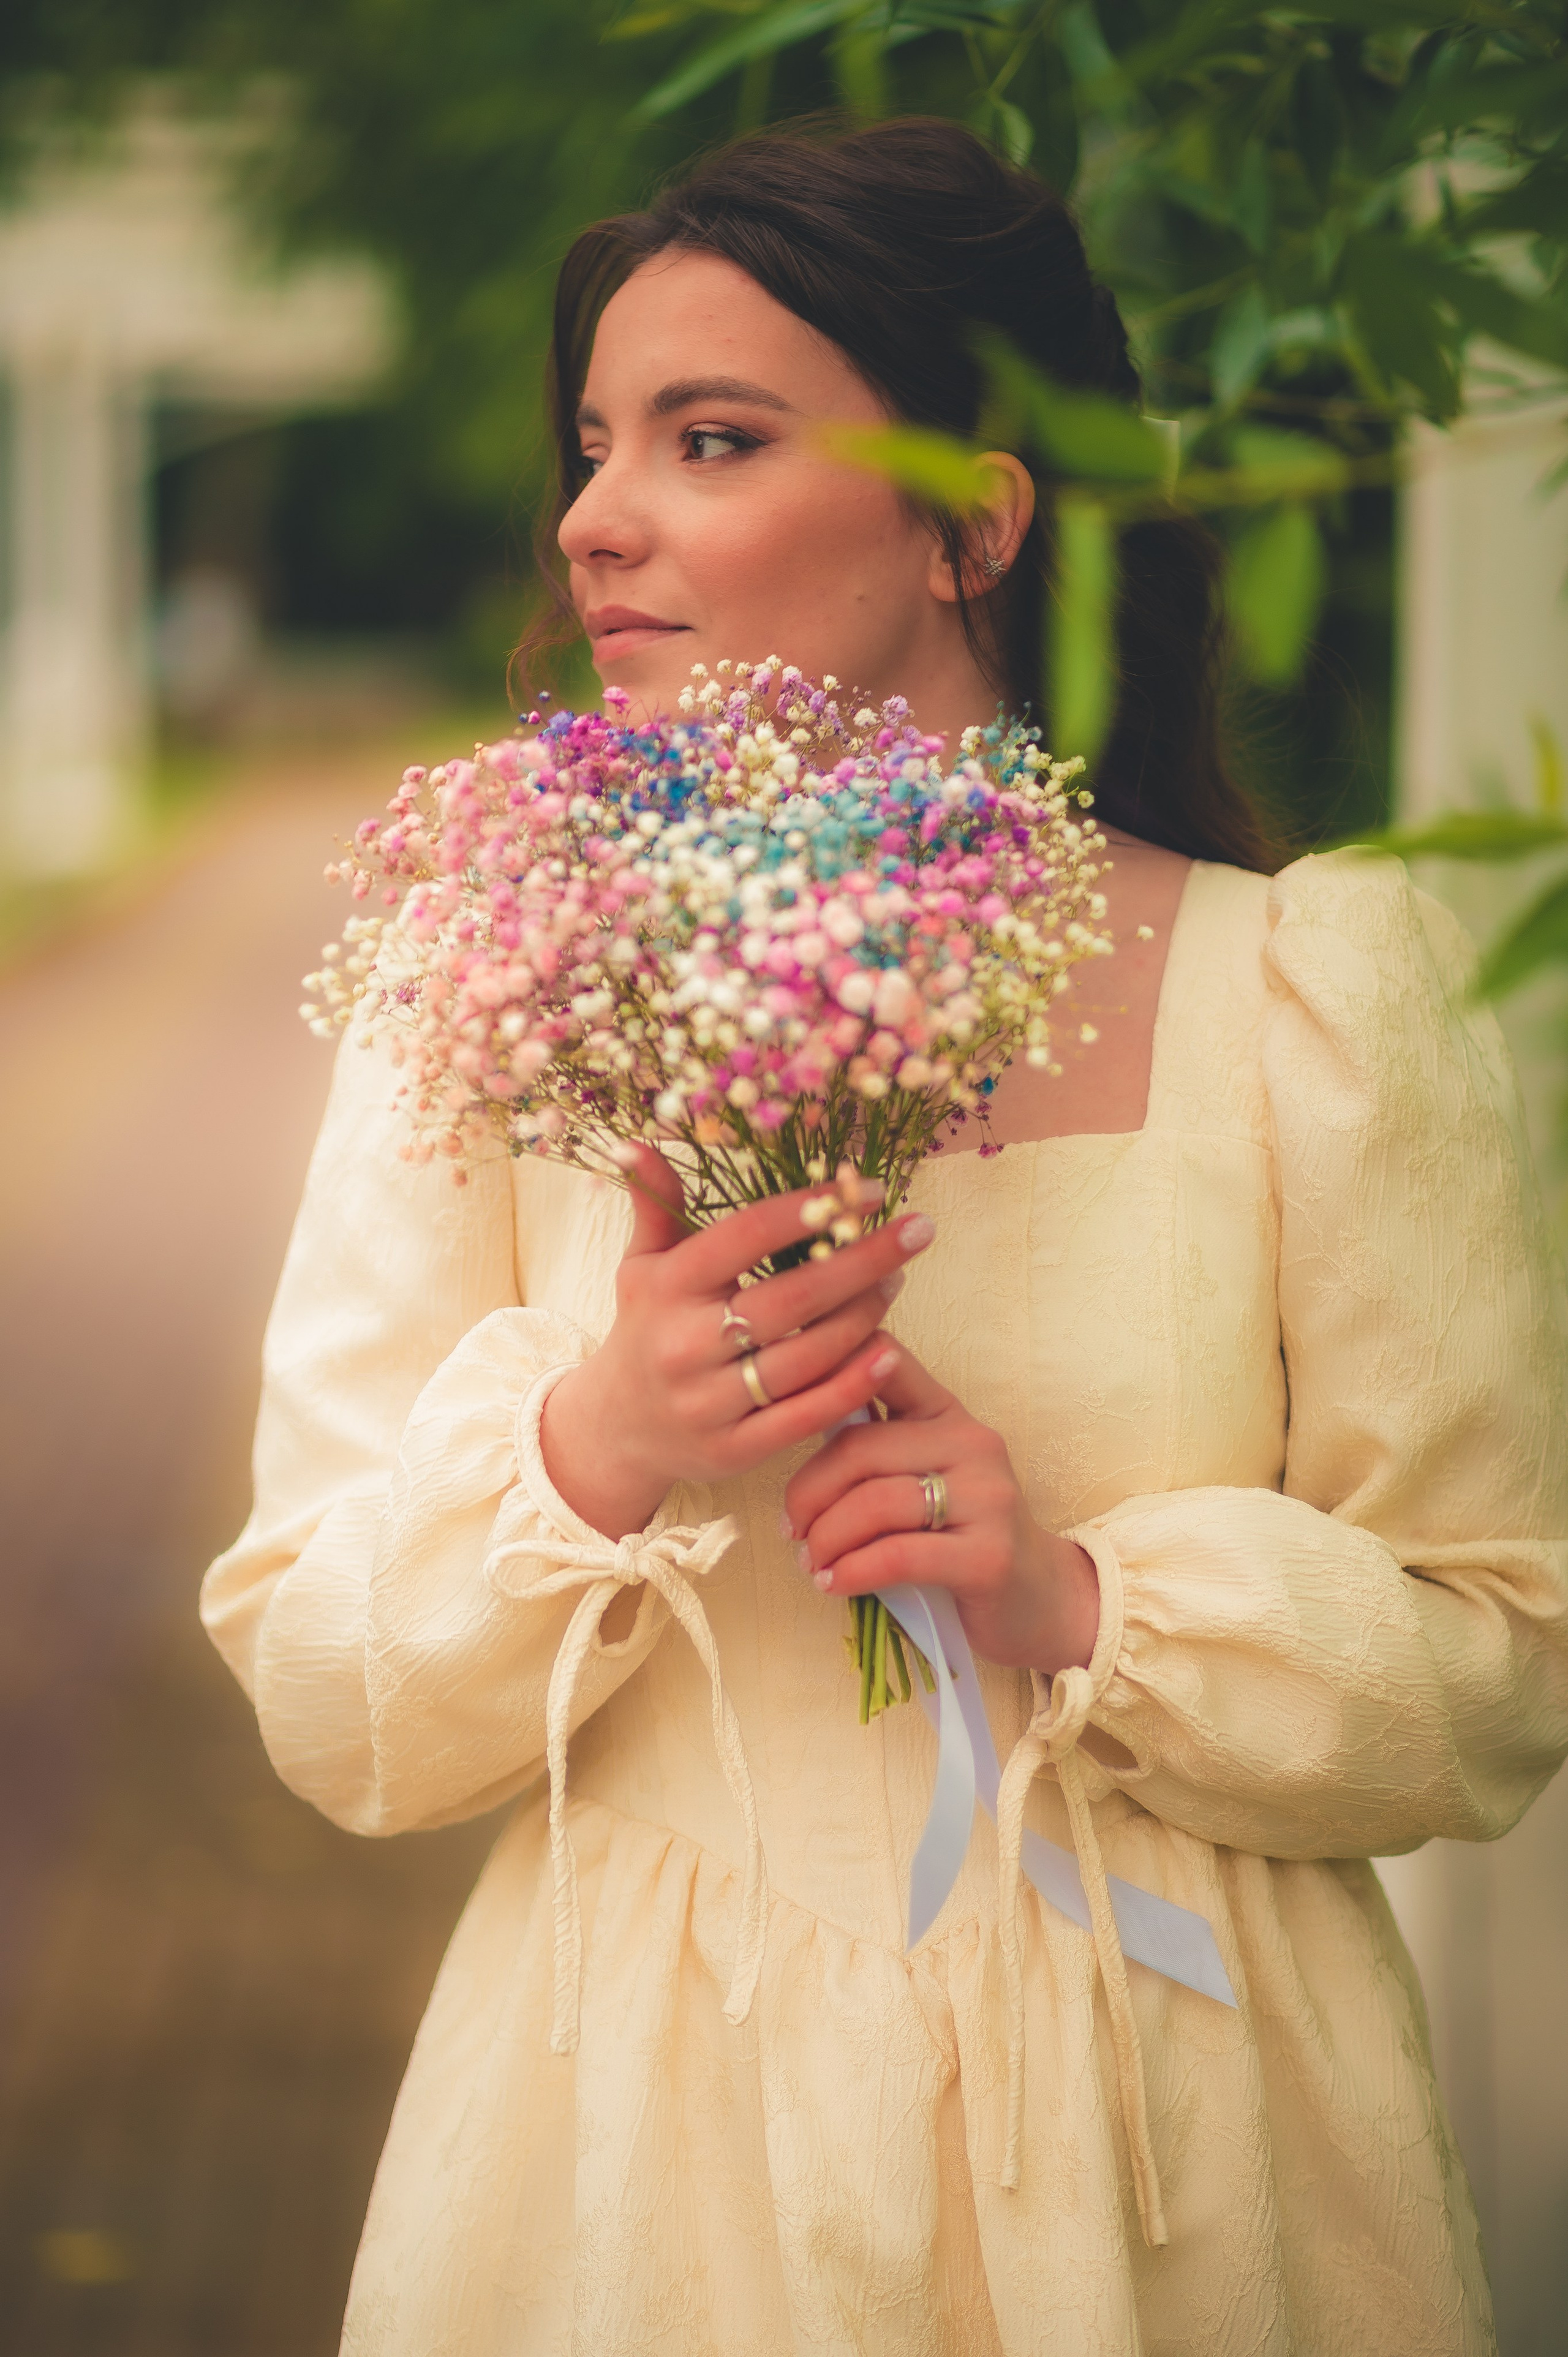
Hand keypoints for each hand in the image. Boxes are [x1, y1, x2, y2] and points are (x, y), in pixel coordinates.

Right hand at [541, 1147, 937, 1539]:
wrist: (617, 1429)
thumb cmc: (646, 1329)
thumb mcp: (643, 1265)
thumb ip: (656, 1205)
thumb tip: (638, 1143)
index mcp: (666, 1287)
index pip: (748, 1235)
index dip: (812, 1207)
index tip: (870, 1188)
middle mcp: (684, 1344)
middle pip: (792, 1297)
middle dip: (863, 1260)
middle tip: (916, 1231)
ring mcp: (708, 1403)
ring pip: (806, 1356)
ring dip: (864, 1316)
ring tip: (897, 1281)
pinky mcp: (733, 1450)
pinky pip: (806, 1415)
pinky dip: (853, 1384)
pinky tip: (890, 1351)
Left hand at [782, 1344, 1099, 1676]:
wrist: (1041, 1598)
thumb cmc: (961, 1537)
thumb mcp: (923, 1476)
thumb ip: (876, 1448)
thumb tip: (796, 1422)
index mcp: (948, 1415)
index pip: (887, 1365)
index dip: (831, 1369)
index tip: (787, 1404)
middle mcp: (972, 1445)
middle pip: (861, 1448)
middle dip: (809, 1491)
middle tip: (791, 1529)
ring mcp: (987, 1499)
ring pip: (874, 1503)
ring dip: (827, 1539)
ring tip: (812, 1562)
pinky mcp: (988, 1557)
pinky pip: (897, 1555)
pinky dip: (851, 1572)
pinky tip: (834, 1583)